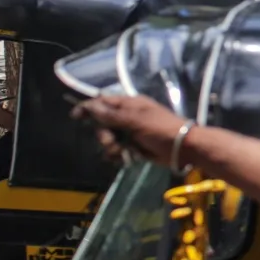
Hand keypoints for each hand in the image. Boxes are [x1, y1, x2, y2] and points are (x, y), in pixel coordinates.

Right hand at [72, 93, 187, 166]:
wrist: (183, 148)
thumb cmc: (161, 129)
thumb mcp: (136, 120)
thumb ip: (112, 115)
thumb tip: (91, 106)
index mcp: (130, 104)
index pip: (104, 102)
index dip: (89, 108)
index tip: (76, 117)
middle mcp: (129, 117)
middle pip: (103, 123)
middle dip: (103, 134)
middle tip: (110, 141)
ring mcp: (132, 132)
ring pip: (109, 138)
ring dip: (111, 146)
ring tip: (121, 151)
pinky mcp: (135, 147)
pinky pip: (118, 150)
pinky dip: (118, 155)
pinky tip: (123, 158)